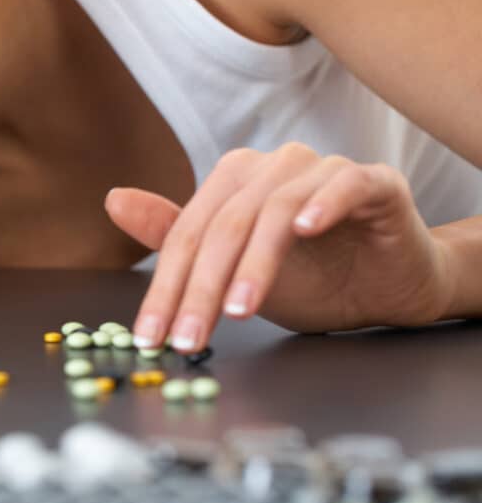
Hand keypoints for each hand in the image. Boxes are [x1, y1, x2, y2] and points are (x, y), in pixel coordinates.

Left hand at [104, 143, 452, 351]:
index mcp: (233, 181)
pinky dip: (324, 204)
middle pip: (225, 224)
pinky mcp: (374, 182)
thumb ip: (177, 237)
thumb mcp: (234, 272)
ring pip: (276, 210)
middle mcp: (273, 167)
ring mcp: (323, 169)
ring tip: (238, 309)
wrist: (388, 288)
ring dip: (254, 263)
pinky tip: (306, 232)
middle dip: (202, 287)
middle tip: (187, 336)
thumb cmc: (310, 278)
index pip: (188, 234)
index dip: (167, 286)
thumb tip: (113, 199)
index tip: (151, 336)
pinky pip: (345, 185)